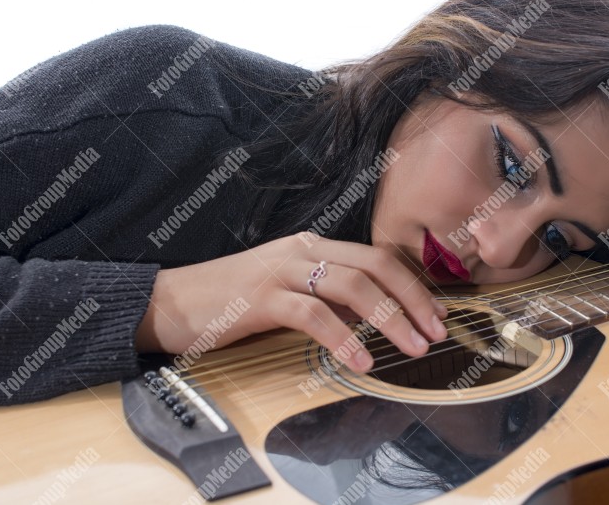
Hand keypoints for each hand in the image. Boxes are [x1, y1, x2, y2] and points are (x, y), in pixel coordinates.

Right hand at [136, 233, 448, 372]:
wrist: (170, 302)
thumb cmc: (231, 301)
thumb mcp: (287, 291)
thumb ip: (326, 297)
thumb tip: (373, 318)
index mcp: (312, 247)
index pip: (377, 259)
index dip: (413, 286)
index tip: (436, 314)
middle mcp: (302, 251)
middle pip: (375, 266)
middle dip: (414, 300)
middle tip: (437, 332)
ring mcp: (281, 271)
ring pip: (352, 286)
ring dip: (390, 319)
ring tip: (412, 348)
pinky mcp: (261, 298)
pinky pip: (314, 315)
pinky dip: (343, 338)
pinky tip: (361, 360)